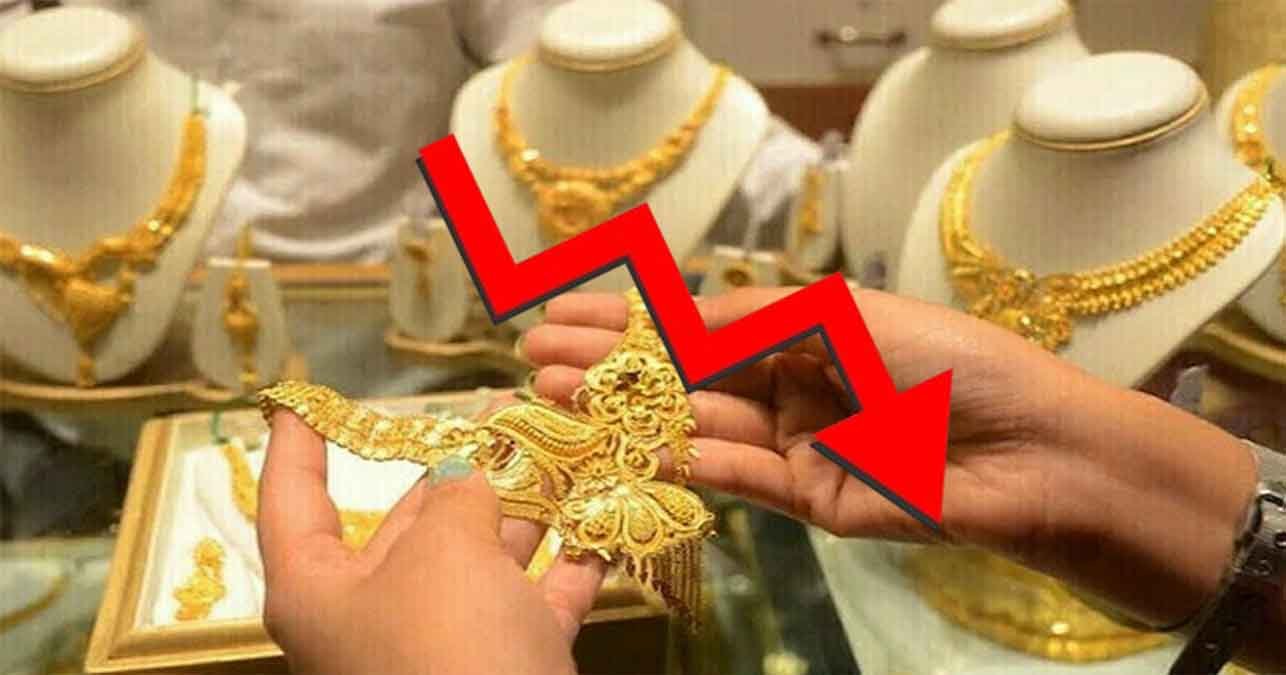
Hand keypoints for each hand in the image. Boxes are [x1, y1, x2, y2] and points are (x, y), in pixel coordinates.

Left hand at [257, 411, 603, 674]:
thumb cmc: (447, 646)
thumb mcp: (444, 550)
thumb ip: (459, 494)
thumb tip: (471, 473)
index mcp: (319, 589)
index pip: (293, 500)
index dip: (299, 444)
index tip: (302, 400)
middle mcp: (374, 617)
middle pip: (408, 524)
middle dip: (457, 466)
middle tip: (500, 412)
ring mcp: (442, 648)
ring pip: (480, 560)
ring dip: (524, 507)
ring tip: (561, 447)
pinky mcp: (505, 668)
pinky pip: (535, 603)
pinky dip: (567, 564)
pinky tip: (601, 522)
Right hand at [522, 288, 1257, 629]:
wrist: (1032, 450)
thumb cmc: (950, 360)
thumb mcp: (846, 317)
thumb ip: (754, 321)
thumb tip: (670, 317)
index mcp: (804, 332)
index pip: (700, 323)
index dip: (633, 317)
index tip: (565, 310)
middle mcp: (791, 385)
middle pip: (685, 376)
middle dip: (611, 364)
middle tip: (536, 356)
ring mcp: (796, 444)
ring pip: (696, 426)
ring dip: (627, 411)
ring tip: (557, 393)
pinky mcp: (808, 500)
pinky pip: (735, 475)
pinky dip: (681, 458)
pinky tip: (626, 439)